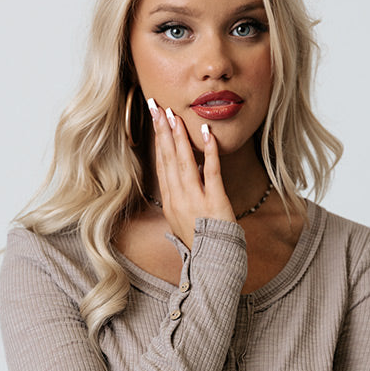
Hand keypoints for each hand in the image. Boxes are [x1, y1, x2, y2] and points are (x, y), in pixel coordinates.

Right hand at [149, 103, 235, 247]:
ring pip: (184, 162)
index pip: (161, 165)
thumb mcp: (183, 223)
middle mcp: (178, 199)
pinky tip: (206, 133)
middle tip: (157, 106)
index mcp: (170, 202)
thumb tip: (179, 184)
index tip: (155, 120)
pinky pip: (211, 172)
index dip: (157, 141)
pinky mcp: (214, 202)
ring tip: (174, 115)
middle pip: (167, 159)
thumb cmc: (201, 244)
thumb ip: (180, 201)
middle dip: (162, 131)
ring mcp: (195, 200)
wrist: (212, 264)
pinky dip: (208, 151)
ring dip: (179, 137)